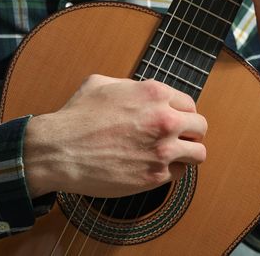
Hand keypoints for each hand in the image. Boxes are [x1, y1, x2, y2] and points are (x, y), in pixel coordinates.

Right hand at [23, 75, 206, 197]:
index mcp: (154, 94)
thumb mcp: (102, 83)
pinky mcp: (155, 176)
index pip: (190, 104)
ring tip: (172, 156)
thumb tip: (143, 91)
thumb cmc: (76, 117)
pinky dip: (169, 172)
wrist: (59, 151)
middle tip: (177, 139)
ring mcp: (162, 150)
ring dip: (187, 154)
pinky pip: (178, 174)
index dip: (183, 114)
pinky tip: (152, 167)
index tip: (176, 122)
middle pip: (200, 128)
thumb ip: (132, 85)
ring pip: (198, 154)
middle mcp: (164, 120)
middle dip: (190, 133)